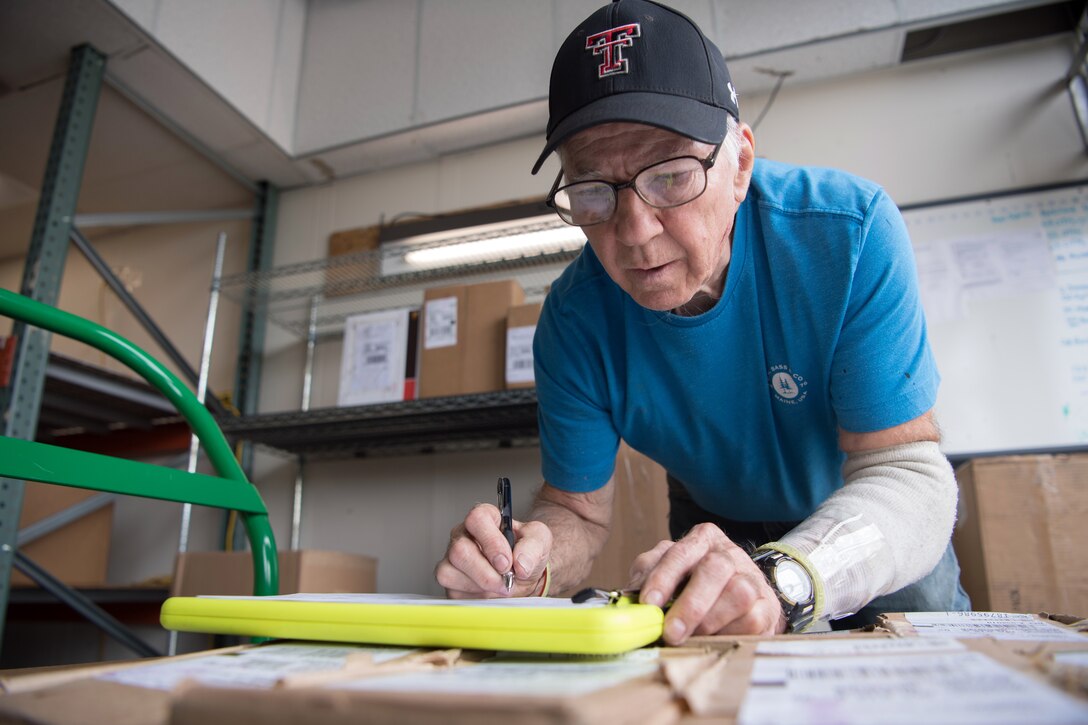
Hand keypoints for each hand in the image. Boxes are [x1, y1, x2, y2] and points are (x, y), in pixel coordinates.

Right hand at [435, 503, 552, 597]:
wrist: (522, 576)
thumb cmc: (526, 553)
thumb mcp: (540, 541)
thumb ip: (533, 547)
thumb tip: (520, 564)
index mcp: (484, 518)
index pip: (476, 519)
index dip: (491, 542)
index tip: (506, 562)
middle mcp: (463, 534)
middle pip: (460, 551)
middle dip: (486, 573)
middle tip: (506, 580)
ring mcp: (451, 557)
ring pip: (451, 573)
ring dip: (481, 586)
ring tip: (500, 586)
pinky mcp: (449, 580)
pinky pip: (453, 592)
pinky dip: (475, 597)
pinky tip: (489, 593)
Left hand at [627, 523, 785, 642]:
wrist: (743, 595)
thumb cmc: (696, 582)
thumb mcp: (667, 570)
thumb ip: (648, 576)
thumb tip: (629, 597)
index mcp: (702, 539)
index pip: (680, 553)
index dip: (663, 578)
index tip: (648, 602)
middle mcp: (729, 553)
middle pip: (714, 570)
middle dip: (690, 604)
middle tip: (671, 632)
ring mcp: (752, 578)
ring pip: (738, 594)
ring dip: (710, 621)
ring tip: (691, 637)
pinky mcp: (768, 606)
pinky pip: (752, 620)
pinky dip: (729, 633)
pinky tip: (714, 638)